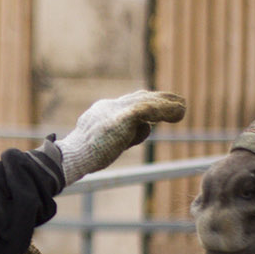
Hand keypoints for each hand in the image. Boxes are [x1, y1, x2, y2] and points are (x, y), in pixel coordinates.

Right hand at [56, 90, 186, 183]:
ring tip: (183, 108)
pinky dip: (166, 110)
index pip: (130, 102)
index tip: (163, 107)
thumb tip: (143, 129)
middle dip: (161, 98)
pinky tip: (179, 112)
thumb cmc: (85, 155)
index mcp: (104, 109)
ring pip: (147, 101)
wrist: (71, 156)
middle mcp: (110, 105)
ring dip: (168, 104)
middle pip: (140, 97)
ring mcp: (115, 109)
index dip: (148, 103)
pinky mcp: (122, 117)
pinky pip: (149, 109)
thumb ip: (124, 133)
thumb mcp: (106, 141)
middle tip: (178, 102)